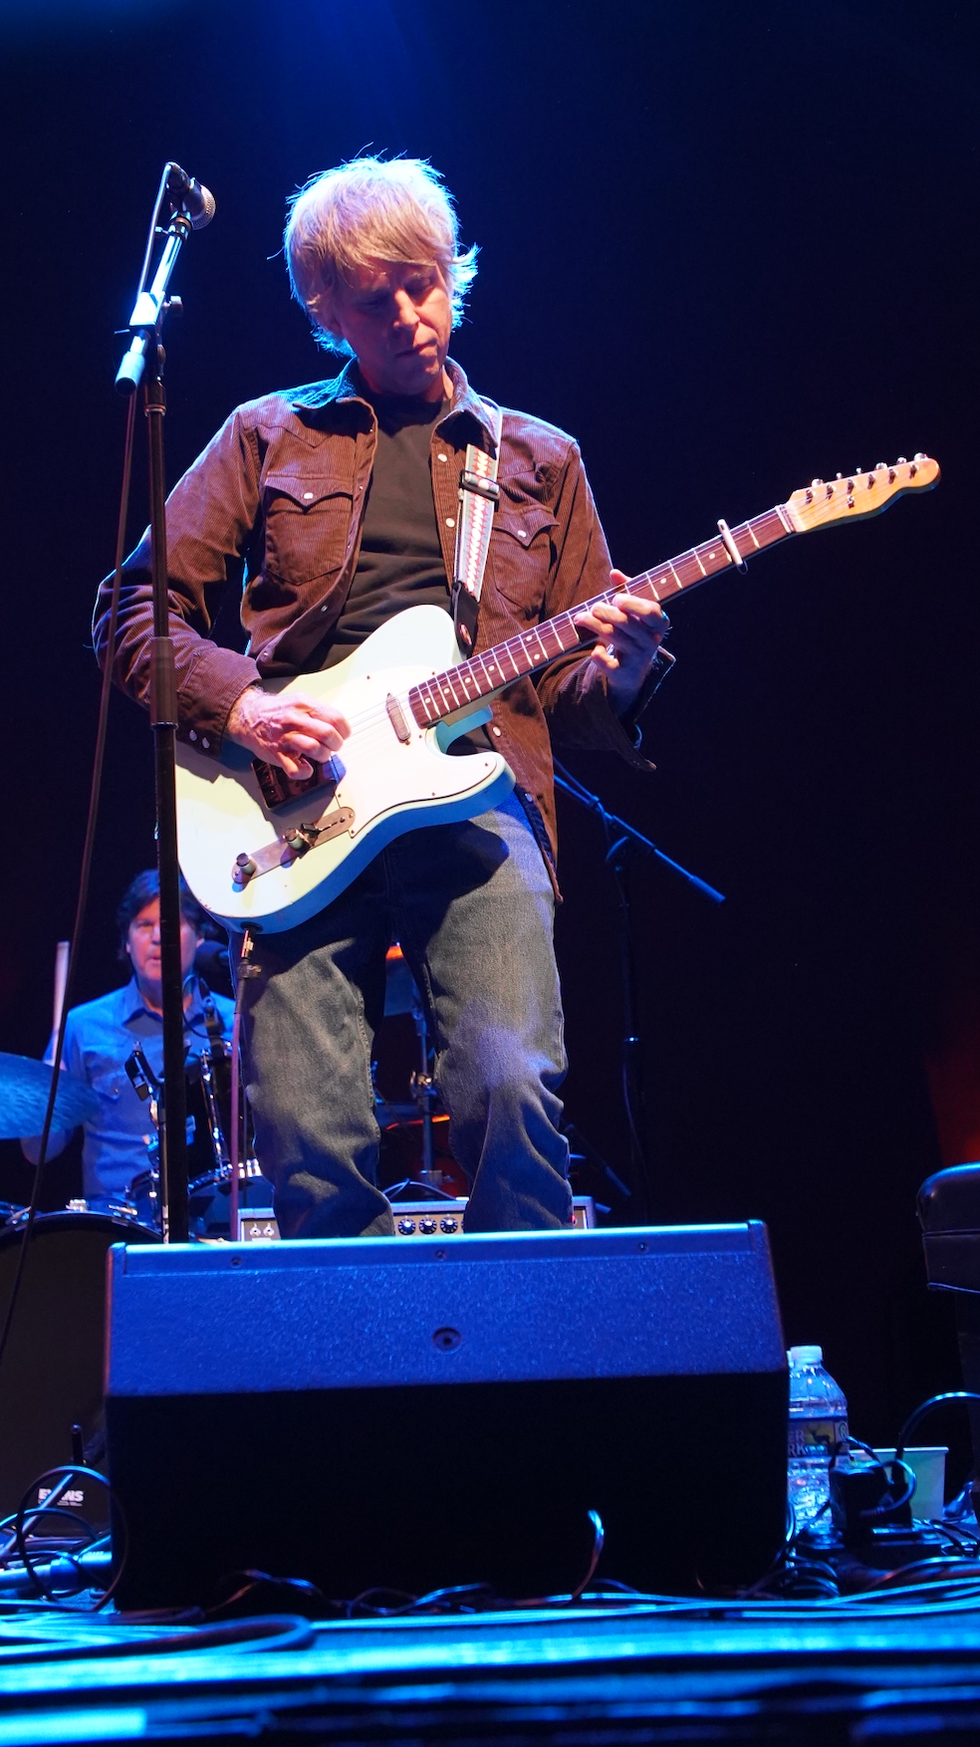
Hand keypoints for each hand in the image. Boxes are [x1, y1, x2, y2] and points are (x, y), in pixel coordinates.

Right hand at [226, 685, 350, 778]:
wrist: (249, 717)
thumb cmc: (277, 712)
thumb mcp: (299, 702)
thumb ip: (318, 712)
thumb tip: (339, 726)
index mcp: (304, 705)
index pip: (335, 718)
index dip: (344, 730)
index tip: (342, 735)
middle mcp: (295, 720)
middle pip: (328, 734)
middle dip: (336, 744)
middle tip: (332, 746)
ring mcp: (285, 738)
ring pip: (315, 749)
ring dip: (323, 756)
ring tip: (320, 755)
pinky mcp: (277, 754)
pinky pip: (295, 769)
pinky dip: (305, 772)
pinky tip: (305, 767)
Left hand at [574, 570, 669, 709]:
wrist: (634, 670)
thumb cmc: (634, 630)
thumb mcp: (635, 610)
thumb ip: (626, 589)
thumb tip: (614, 573)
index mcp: (659, 623)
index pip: (651, 611)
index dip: (632, 603)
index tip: (616, 599)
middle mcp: (652, 640)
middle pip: (625, 622)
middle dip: (604, 611)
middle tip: (593, 607)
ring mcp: (638, 657)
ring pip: (612, 636)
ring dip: (592, 624)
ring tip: (580, 617)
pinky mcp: (623, 672)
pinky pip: (605, 662)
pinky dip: (597, 654)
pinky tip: (596, 648)